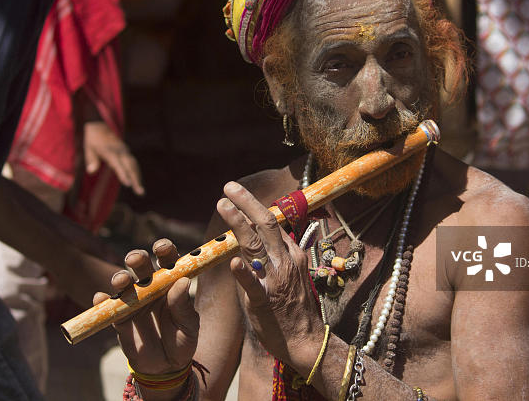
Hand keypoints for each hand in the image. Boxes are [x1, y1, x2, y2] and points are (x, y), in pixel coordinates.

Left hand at [83, 121, 144, 195]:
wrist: (100, 125)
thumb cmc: (93, 139)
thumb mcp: (88, 148)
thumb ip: (91, 159)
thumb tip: (91, 171)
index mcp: (110, 151)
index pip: (118, 164)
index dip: (123, 174)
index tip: (128, 184)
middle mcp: (120, 151)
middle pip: (130, 166)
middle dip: (136, 179)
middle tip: (140, 192)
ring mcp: (125, 151)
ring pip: (134, 165)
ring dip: (138, 177)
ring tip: (140, 191)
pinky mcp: (126, 152)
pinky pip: (133, 163)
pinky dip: (136, 173)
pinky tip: (137, 182)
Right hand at [93, 239, 198, 376]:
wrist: (167, 367)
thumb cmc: (182, 339)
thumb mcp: (189, 325)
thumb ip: (184, 306)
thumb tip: (183, 282)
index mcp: (171, 282)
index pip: (167, 259)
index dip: (164, 249)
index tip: (161, 248)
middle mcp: (150, 287)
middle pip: (142, 265)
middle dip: (137, 258)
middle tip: (135, 259)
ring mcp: (133, 302)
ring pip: (123, 283)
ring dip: (120, 278)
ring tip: (121, 281)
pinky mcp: (119, 319)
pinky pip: (108, 308)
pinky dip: (102, 302)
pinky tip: (100, 298)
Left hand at [218, 182, 324, 372]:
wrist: (306, 342)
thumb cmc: (295, 309)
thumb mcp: (291, 275)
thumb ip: (277, 256)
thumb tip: (262, 239)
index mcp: (292, 254)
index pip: (273, 222)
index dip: (254, 205)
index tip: (238, 193)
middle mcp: (285, 261)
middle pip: (267, 223)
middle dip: (247, 202)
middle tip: (229, 186)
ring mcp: (276, 279)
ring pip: (257, 244)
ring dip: (239, 222)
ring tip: (223, 205)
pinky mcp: (264, 300)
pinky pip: (253, 284)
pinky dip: (244, 272)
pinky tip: (233, 262)